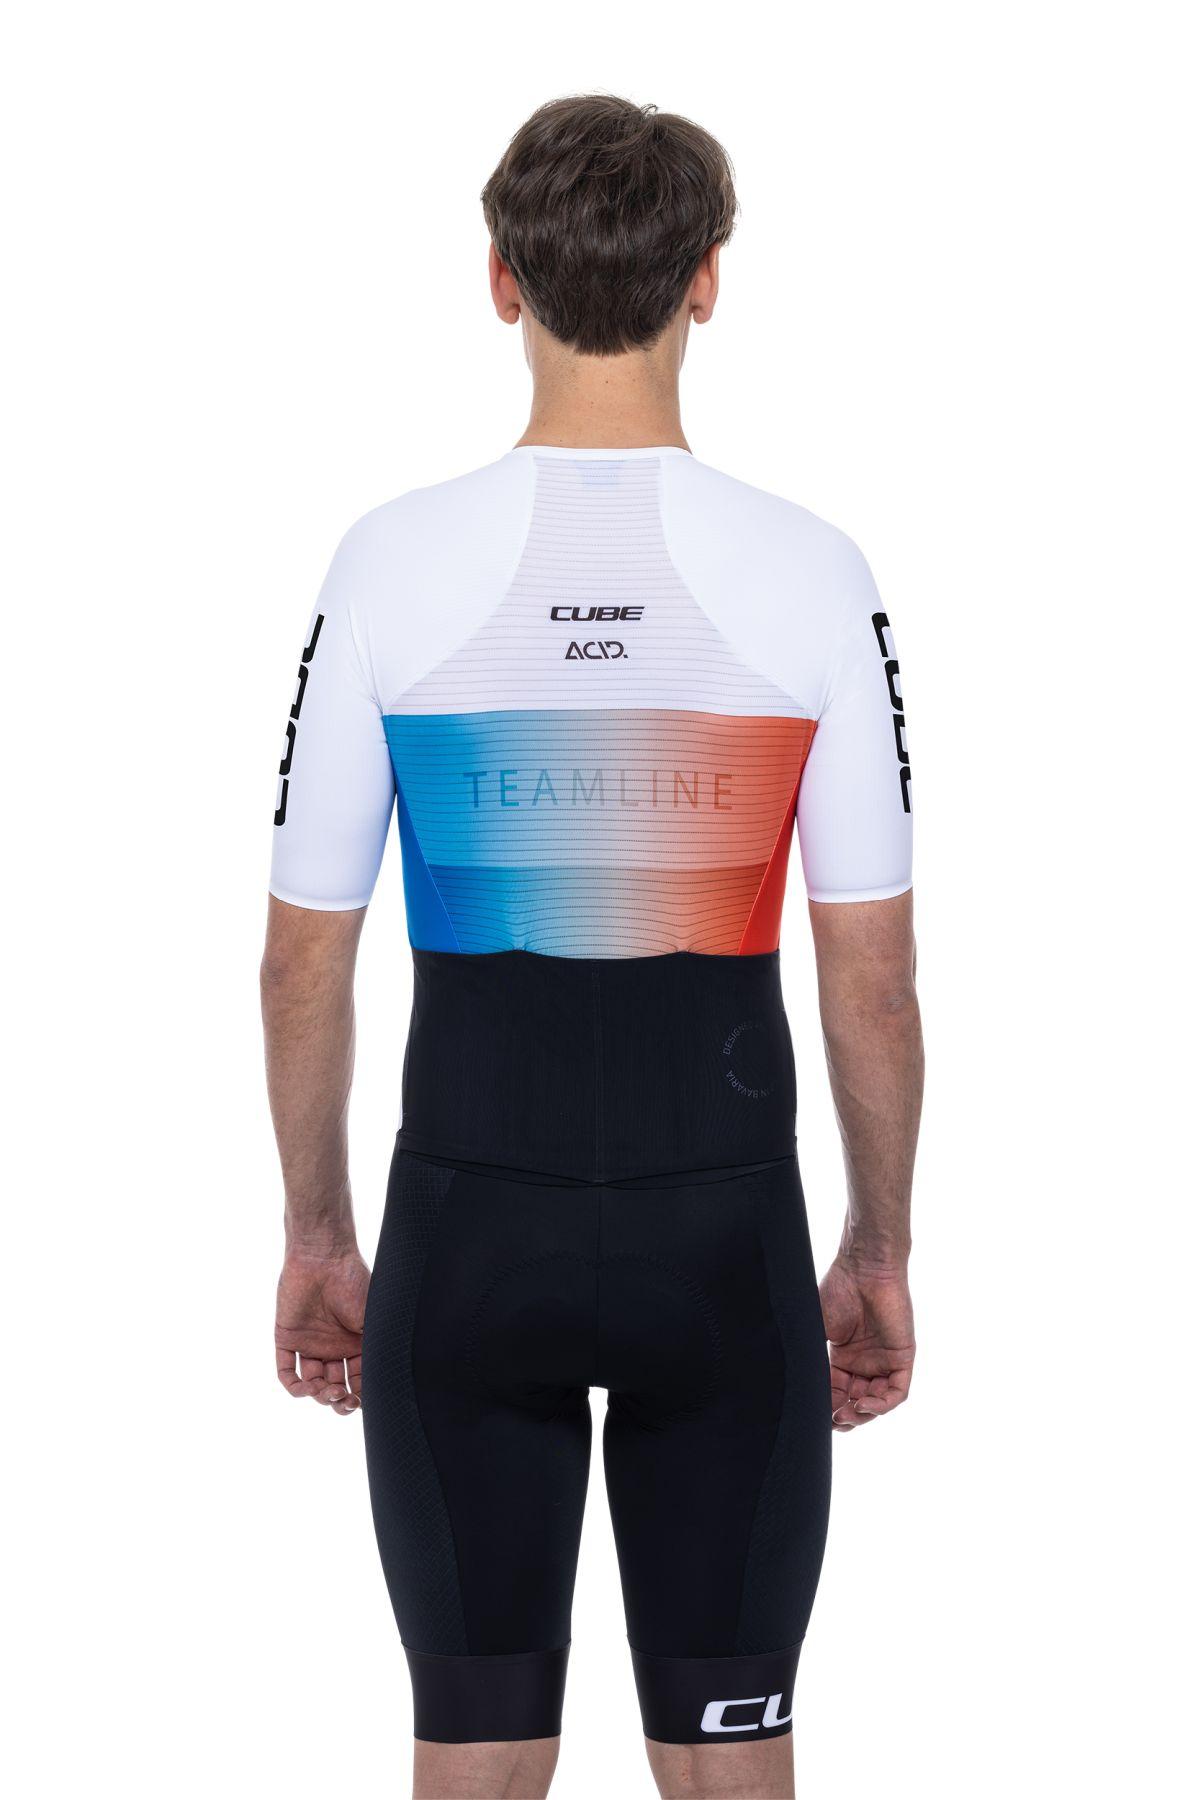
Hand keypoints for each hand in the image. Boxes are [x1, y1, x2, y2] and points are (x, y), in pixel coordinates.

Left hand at [275, 1248, 369, 1414]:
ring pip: (312, 1384)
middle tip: (343, 1399)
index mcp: (355, 1344)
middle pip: (335, 1387)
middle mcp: (333, 1348)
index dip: (360, 1394)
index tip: (362, 1400)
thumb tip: (387, 1381)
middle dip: (340, 1400)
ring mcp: (310, 1344)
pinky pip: (287, 1371)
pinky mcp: (287, 1339)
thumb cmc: (353, 1283)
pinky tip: (306, 1388)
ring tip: (324, 1390)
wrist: (324, 1258)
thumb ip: (376, 1350)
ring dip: (319, 1395)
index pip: (358, 1380)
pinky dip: (294, 1387)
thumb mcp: (372, 1319)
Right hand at [819, 1256, 914, 1431]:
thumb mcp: (816, 1329)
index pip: (836, 1392)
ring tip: (845, 1415)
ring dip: (862, 1415)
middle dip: (844, 1417)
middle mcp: (865, 1363)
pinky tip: (864, 1404)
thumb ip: (811, 1358)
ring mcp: (884, 1361)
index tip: (813, 1415)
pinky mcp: (902, 1357)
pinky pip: (897, 1391)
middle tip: (831, 1421)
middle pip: (856, 1402)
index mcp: (843, 1358)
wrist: (863, 1267)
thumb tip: (796, 1386)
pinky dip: (882, 1404)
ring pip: (877, 1402)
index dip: (826, 1407)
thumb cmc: (837, 1290)